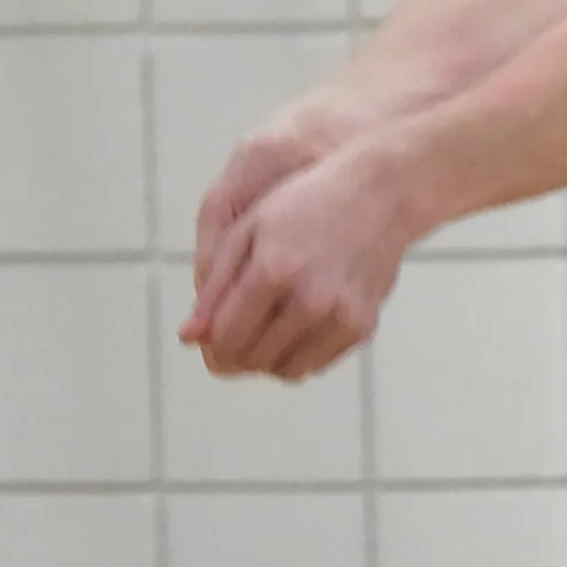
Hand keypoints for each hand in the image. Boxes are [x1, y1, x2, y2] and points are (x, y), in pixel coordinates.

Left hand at [182, 121, 418, 379]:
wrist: (378, 195)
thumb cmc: (304, 205)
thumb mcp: (248, 231)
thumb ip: (215, 285)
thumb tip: (188, 338)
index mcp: (273, 269)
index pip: (225, 338)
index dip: (210, 345)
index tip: (208, 338)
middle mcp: (309, 299)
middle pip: (252, 359)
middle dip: (233, 355)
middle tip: (232, 338)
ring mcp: (339, 317)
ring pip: (284, 371)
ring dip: (264, 360)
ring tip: (262, 332)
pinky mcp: (361, 328)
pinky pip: (314, 365)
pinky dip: (296, 356)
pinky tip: (292, 329)